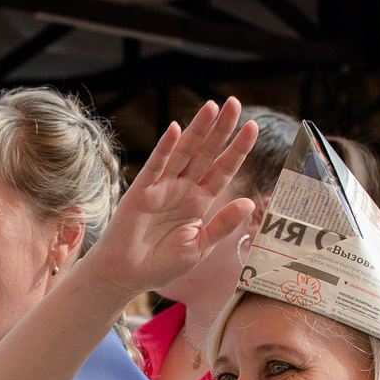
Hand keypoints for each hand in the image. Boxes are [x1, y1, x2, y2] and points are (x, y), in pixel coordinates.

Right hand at [77, 99, 260, 297]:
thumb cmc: (162, 264)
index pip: (223, 170)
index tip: (253, 127)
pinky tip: (176, 130)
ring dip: (197, 130)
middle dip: (221, 129)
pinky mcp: (141, 192)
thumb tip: (248, 202)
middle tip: (234, 103)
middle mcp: (183, 189)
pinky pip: (156, 166)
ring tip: (212, 107)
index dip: (238, 149)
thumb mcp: (200, 247)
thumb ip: (222, 225)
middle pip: (206, 153)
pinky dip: (165, 148)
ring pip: (184, 153)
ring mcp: (162, 187)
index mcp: (200, 202)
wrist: (127, 276)